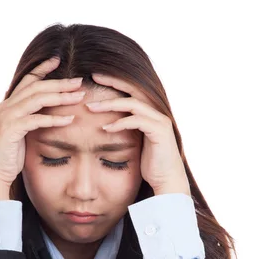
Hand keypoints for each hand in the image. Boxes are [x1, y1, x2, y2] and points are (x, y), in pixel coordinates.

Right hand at [0, 56, 86, 186]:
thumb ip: (31, 118)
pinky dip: (54, 119)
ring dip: (60, 97)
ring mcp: (7, 117)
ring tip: (79, 97)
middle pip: (36, 87)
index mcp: (9, 104)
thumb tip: (47, 110)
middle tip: (79, 82)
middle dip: (59, 83)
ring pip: (37, 100)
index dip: (42, 69)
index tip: (58, 60)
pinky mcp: (11, 130)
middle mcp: (6, 106)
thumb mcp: (22, 131)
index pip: (27, 81)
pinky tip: (70, 120)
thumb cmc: (11, 154)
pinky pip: (36, 120)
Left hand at [85, 73, 190, 195]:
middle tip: (92, 77)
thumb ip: (126, 130)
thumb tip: (106, 124)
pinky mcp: (160, 131)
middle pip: (134, 88)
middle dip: (113, 81)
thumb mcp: (136, 143)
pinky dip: (120, 123)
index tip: (95, 78)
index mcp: (151, 112)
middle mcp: (158, 112)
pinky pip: (136, 121)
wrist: (167, 181)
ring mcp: (160, 120)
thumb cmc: (150, 165)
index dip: (115, 81)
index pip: (133, 89)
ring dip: (110, 104)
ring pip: (133, 103)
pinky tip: (105, 128)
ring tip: (91, 108)